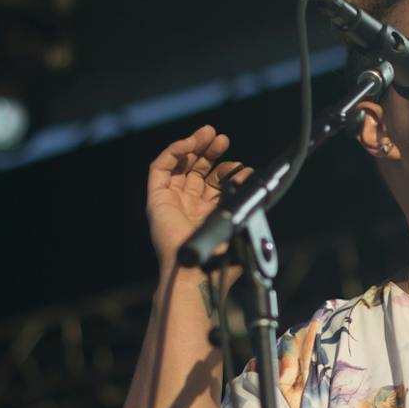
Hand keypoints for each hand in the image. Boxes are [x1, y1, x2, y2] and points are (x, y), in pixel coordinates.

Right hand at [145, 125, 250, 272]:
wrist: (197, 273)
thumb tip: (252, 180)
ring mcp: (171, 201)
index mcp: (206, 215)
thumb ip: (246, 205)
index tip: (242, 168)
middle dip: (210, 152)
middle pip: (196, 170)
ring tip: (210, 134)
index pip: (214, 184)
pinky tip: (190, 143)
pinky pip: (160, 168)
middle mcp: (188, 206)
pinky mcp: (156, 198)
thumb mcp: (239, 226)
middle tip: (223, 139)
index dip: (227, 171)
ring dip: (194, 146)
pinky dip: (174, 151)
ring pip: (179, 165)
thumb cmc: (219, 260)